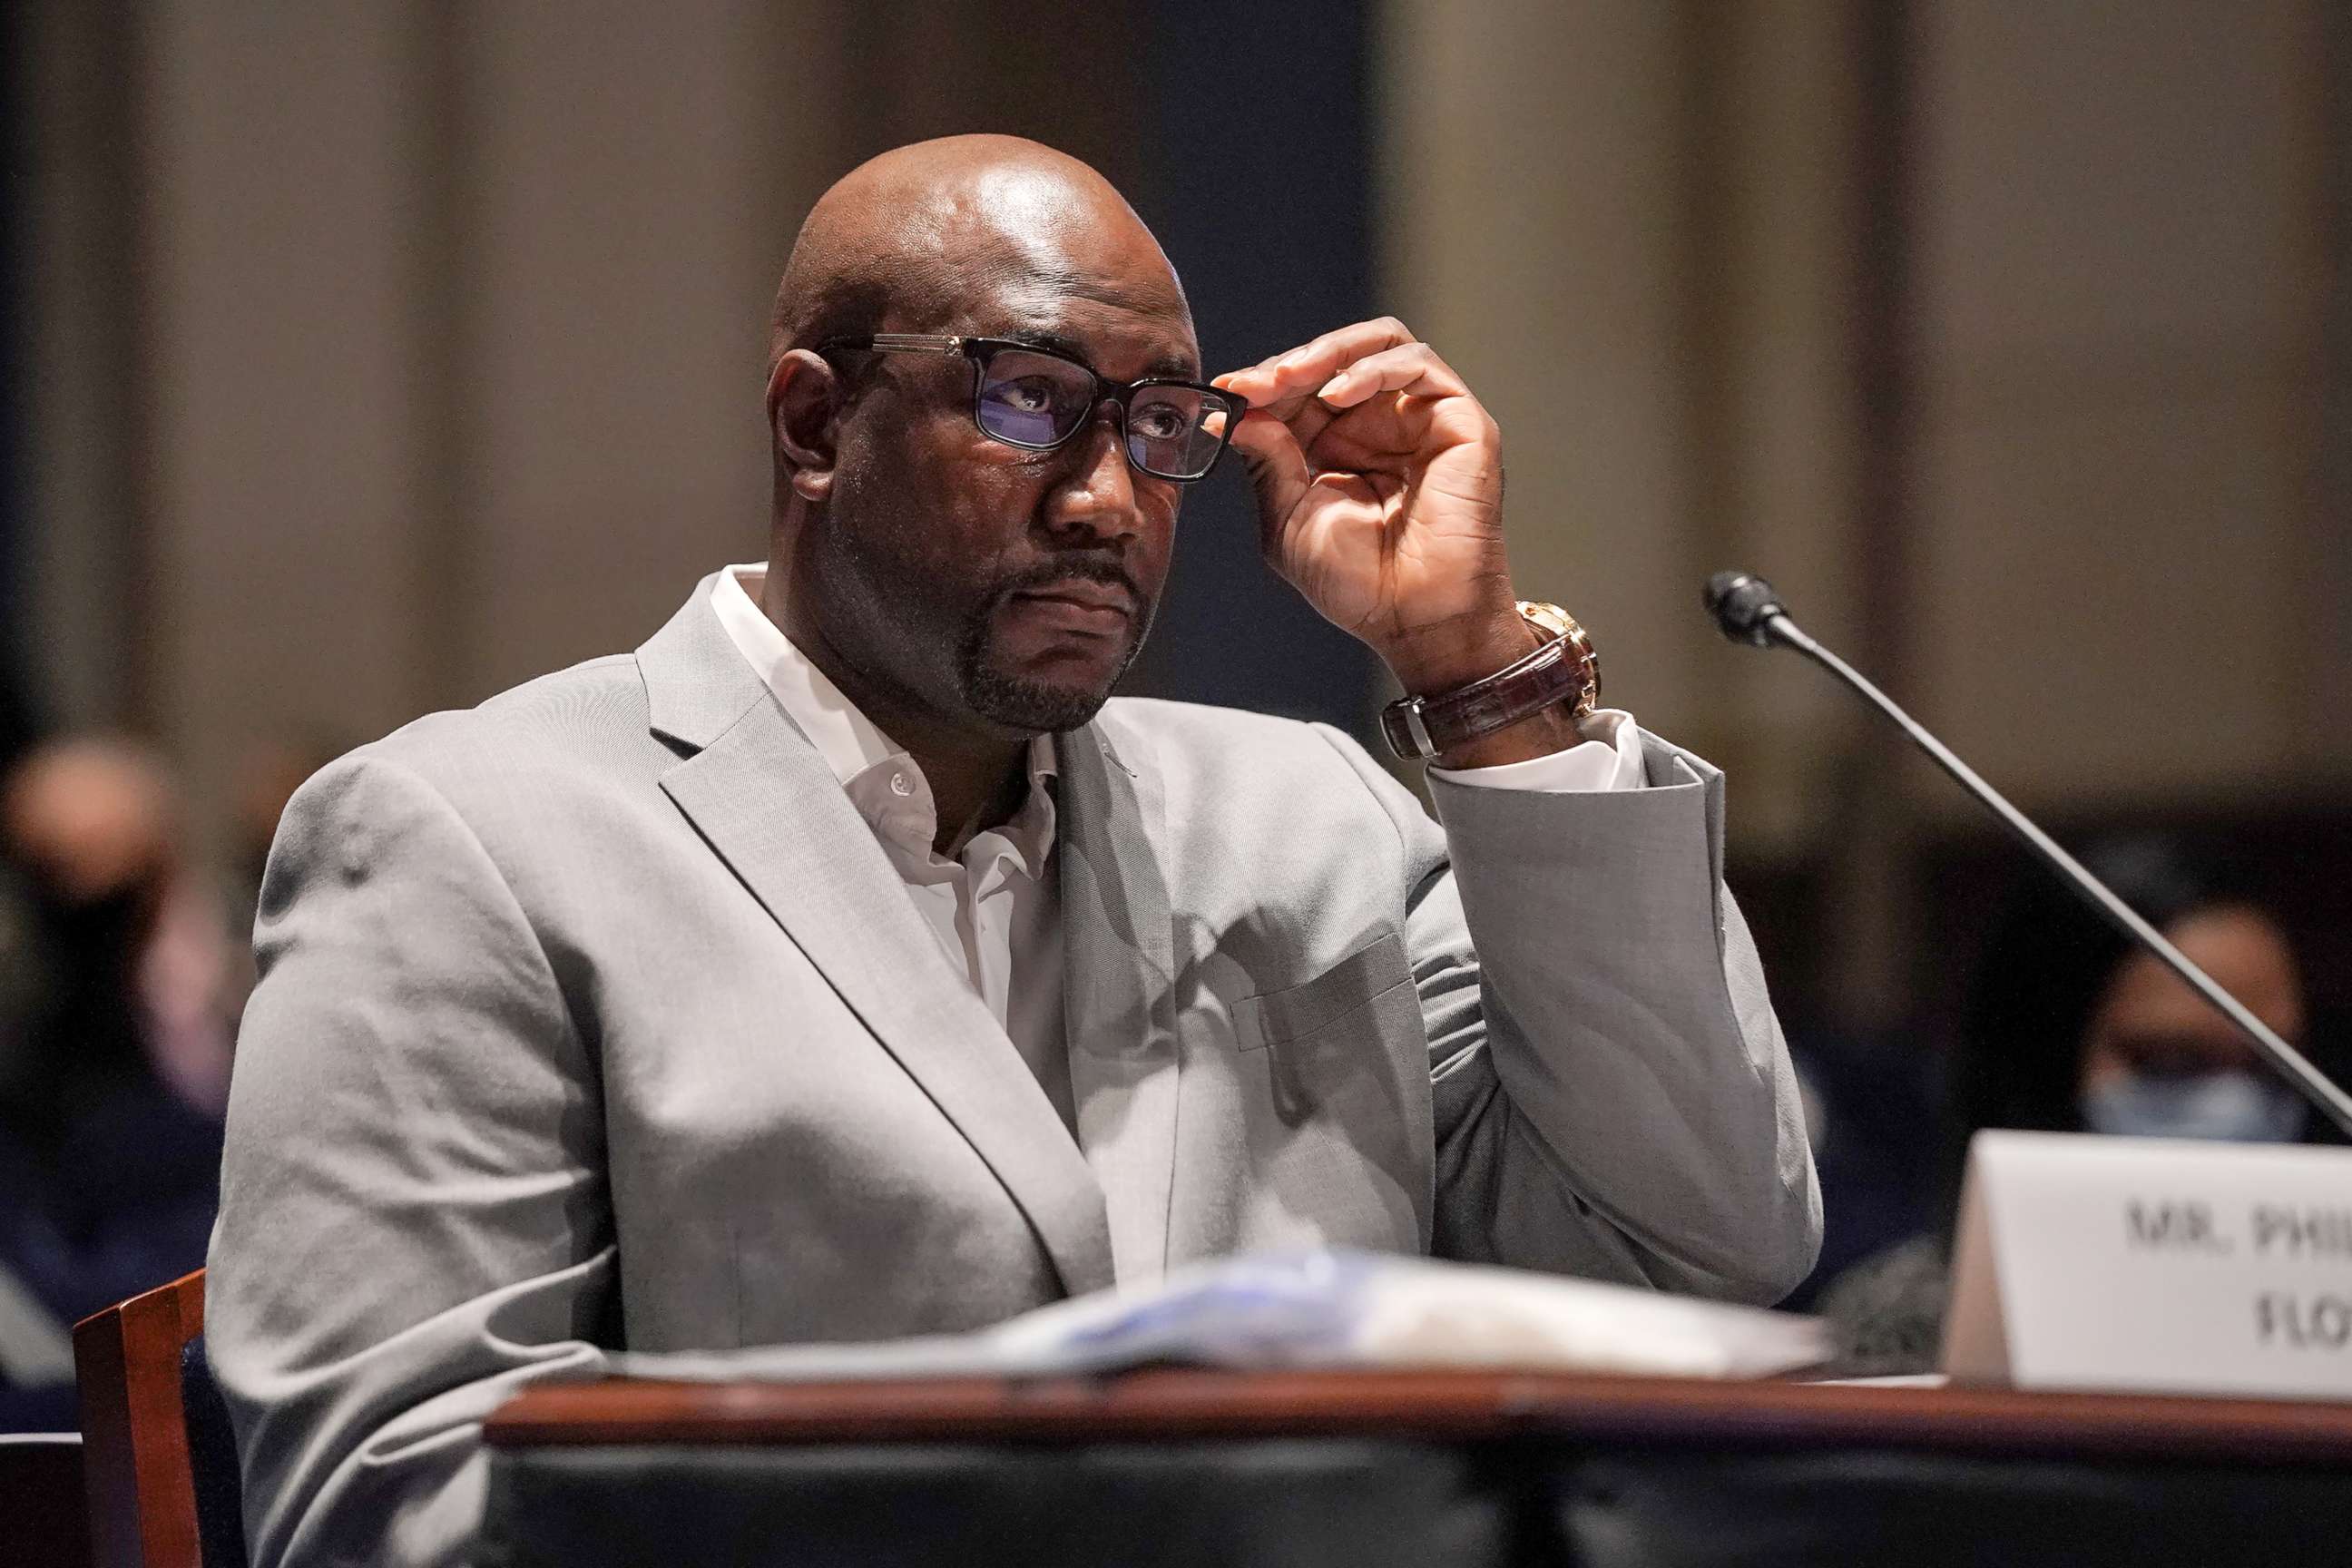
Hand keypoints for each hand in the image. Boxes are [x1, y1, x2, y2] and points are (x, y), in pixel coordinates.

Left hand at [1215, 318, 1533, 696]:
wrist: (1413, 618)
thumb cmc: (1356, 583)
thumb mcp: (1289, 518)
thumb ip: (1266, 461)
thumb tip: (1233, 413)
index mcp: (1339, 447)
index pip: (1301, 389)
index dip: (1263, 385)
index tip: (1226, 391)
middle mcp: (1381, 424)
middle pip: (1335, 358)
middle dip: (1287, 366)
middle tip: (1252, 384)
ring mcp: (1420, 418)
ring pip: (1379, 343)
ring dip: (1327, 353)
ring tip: (1290, 379)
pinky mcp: (1458, 420)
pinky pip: (1417, 363)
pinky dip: (1372, 368)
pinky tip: (1335, 395)